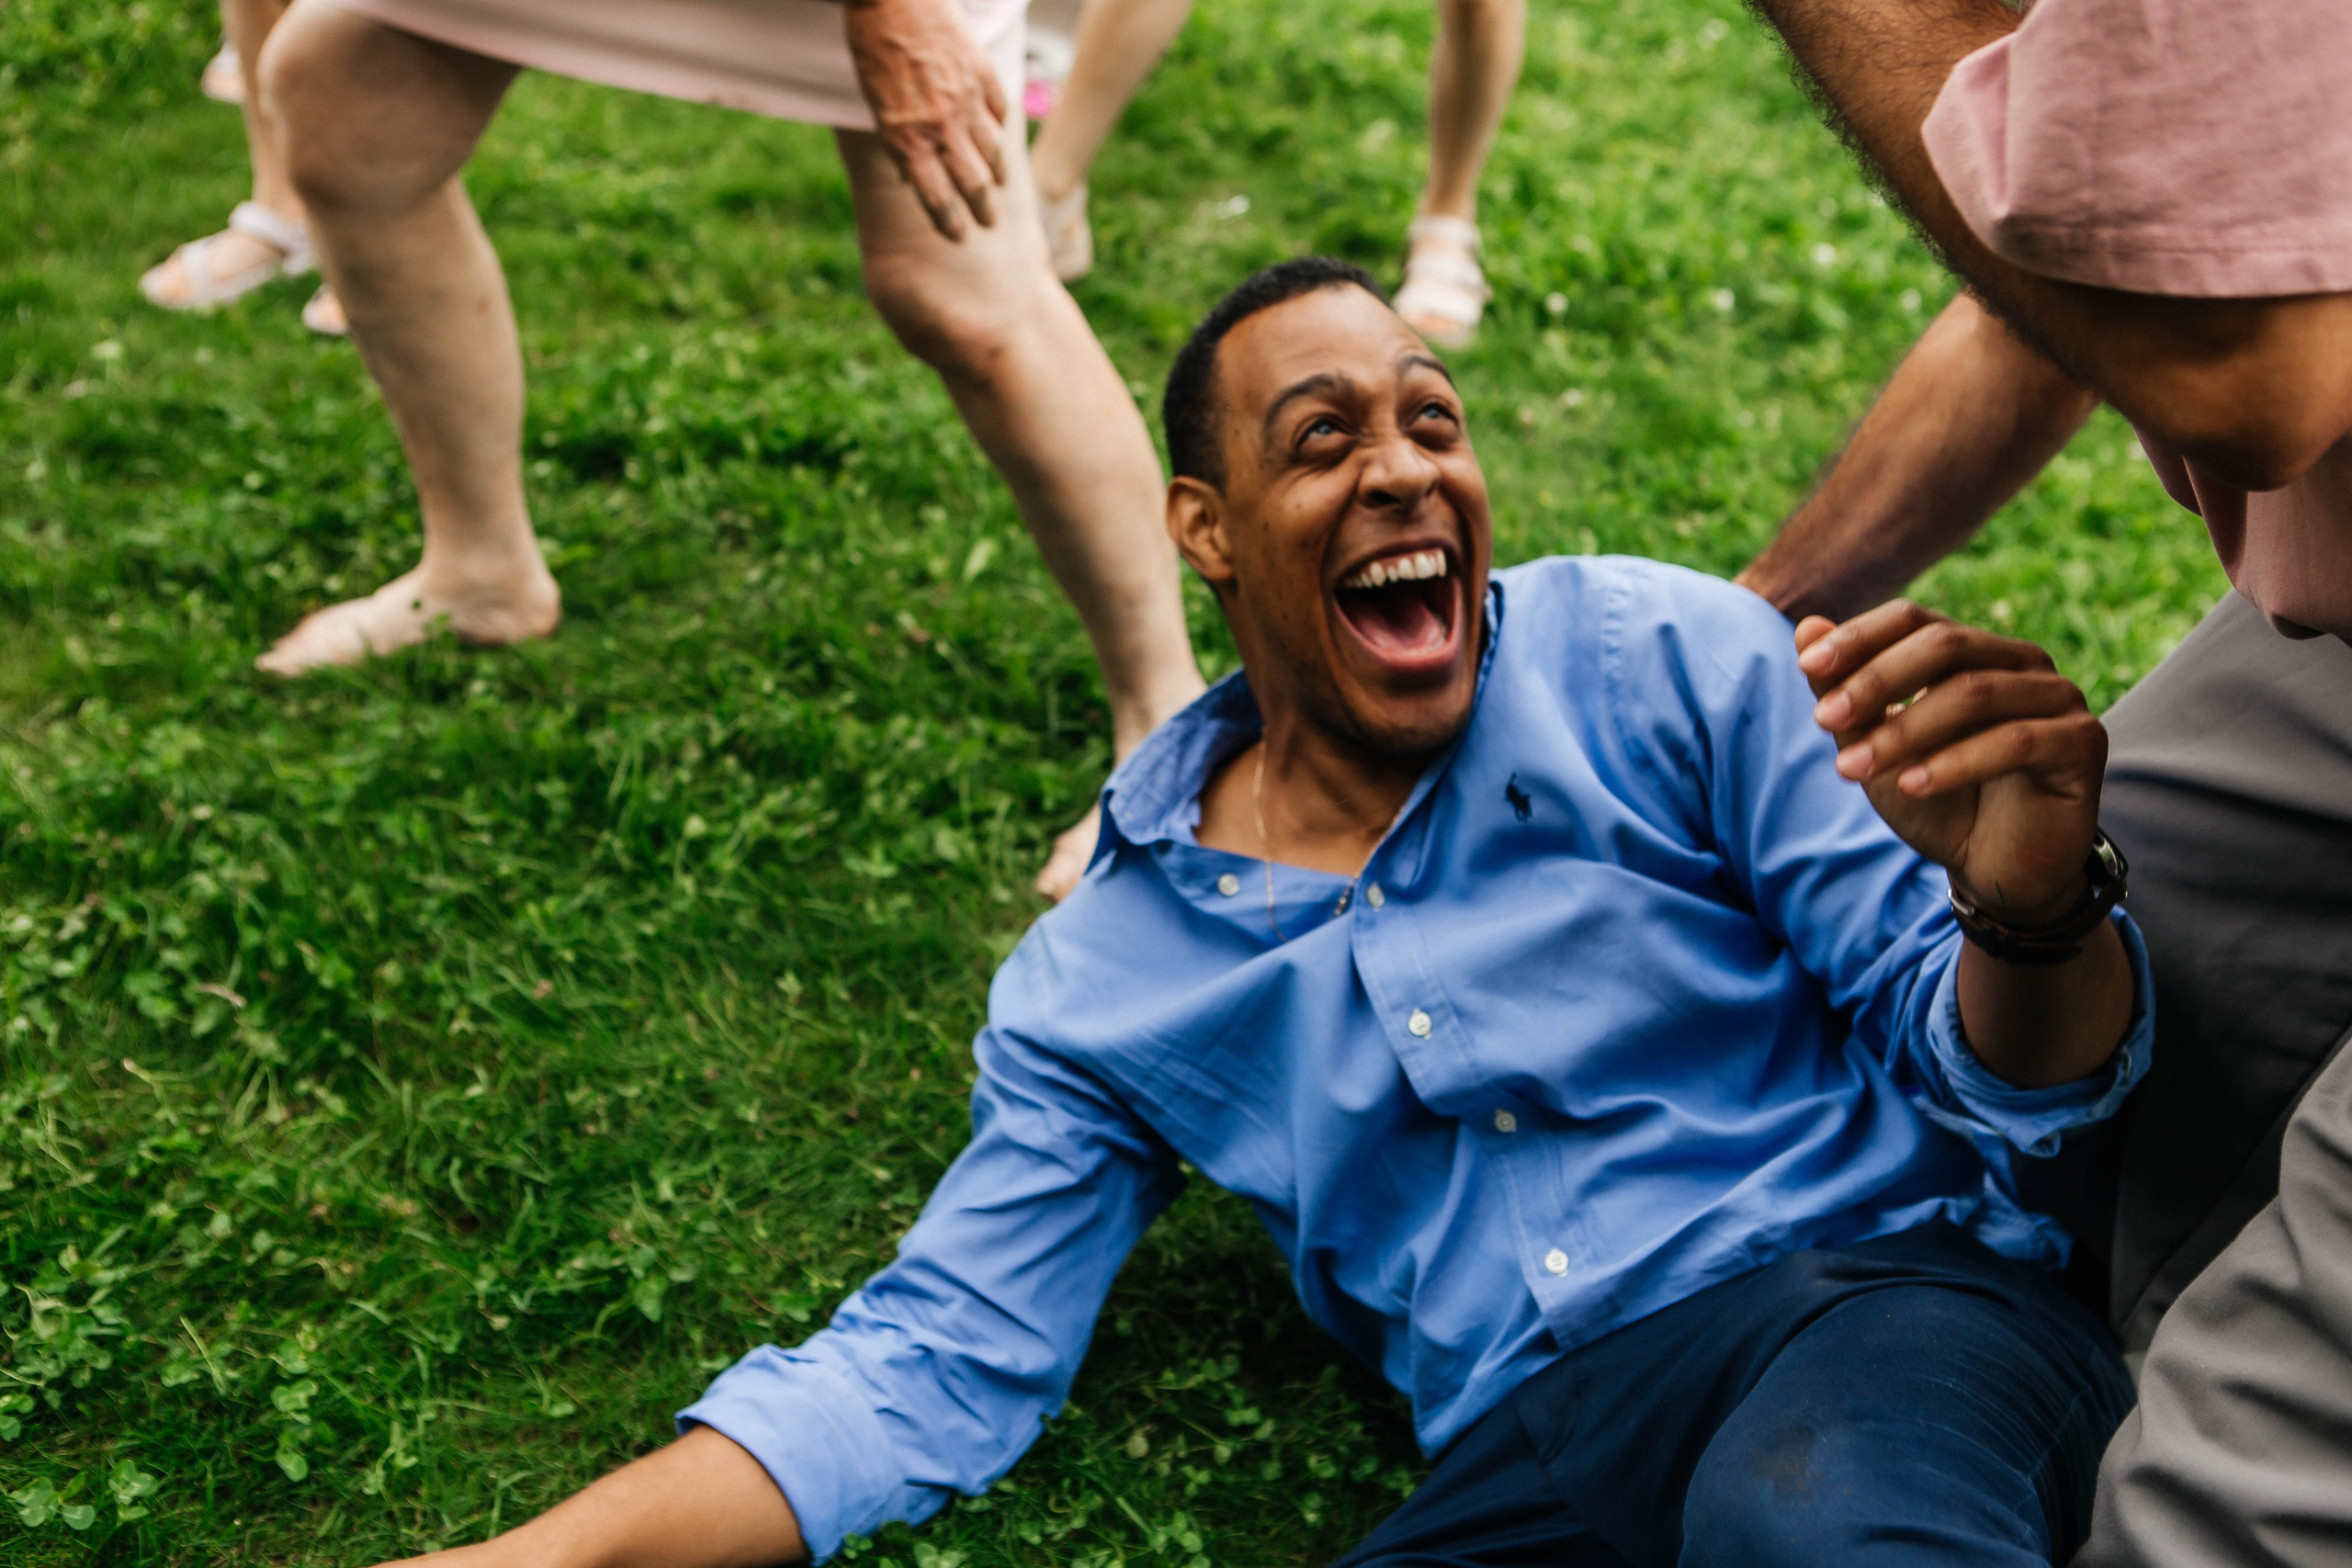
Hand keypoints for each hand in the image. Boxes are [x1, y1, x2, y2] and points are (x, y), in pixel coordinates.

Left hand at [845, 0, 1007, 240]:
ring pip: (993, 151)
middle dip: (982, 209)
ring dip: (997, 173)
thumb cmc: (873, 48)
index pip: (936, 197)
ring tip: (998, 184)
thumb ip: (897, 141)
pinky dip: (999, 128)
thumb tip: (911, 176)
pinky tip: (999, 136)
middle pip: (972, 183)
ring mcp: (967, 102)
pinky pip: (999, 112)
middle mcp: (942, 127)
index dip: (949, 222)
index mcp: (909, 139)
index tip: (958, 236)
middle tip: (989, 222)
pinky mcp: (983, 75)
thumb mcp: (875, 104)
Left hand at [1796, 600, 2104, 923]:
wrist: (1994, 870)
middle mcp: (2021, 662)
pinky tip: (1911, 785)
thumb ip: (1846, 692)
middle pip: (1945, 645)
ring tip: (1851, 767)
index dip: (1861, 637)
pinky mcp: (2082, 742)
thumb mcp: (1876, 748)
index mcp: (1974, 651)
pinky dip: (1955, 762)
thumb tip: (1808, 627)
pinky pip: (2015, 741)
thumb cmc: (1936, 802)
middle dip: (1876, 679)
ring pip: (1975, 692)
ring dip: (1904, 730)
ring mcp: (2058, 697)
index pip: (1916, 619)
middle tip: (1824, 719)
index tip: (1809, 666)